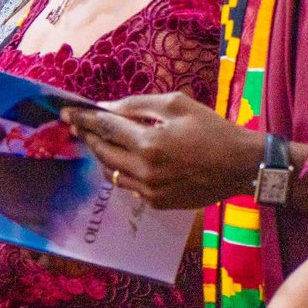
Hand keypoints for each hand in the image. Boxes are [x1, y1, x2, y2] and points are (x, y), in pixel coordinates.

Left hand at [64, 94, 261, 210]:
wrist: (241, 165)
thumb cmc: (212, 129)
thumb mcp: (177, 104)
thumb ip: (139, 105)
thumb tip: (108, 108)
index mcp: (149, 143)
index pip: (105, 128)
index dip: (83, 119)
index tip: (66, 113)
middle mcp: (145, 171)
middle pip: (103, 153)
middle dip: (89, 137)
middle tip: (79, 125)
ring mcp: (150, 191)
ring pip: (112, 173)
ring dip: (103, 156)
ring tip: (101, 140)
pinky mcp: (158, 203)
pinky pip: (129, 186)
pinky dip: (122, 171)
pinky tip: (127, 159)